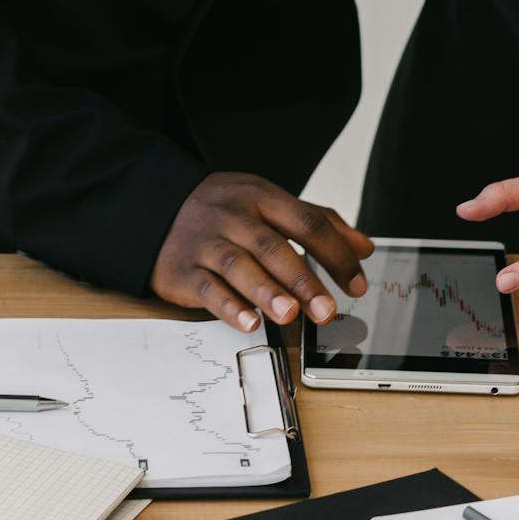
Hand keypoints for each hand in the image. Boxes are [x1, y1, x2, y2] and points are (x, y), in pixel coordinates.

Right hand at [152, 172, 374, 332]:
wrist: (155, 207)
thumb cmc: (223, 211)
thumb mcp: (268, 202)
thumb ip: (317, 222)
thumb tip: (363, 247)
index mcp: (262, 198)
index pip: (307, 222)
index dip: (336, 253)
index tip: (356, 284)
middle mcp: (234, 218)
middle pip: (274, 248)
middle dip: (303, 280)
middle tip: (326, 311)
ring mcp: (207, 243)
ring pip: (239, 266)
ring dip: (266, 291)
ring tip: (290, 315)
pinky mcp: (184, 270)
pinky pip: (207, 288)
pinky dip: (228, 306)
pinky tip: (248, 321)